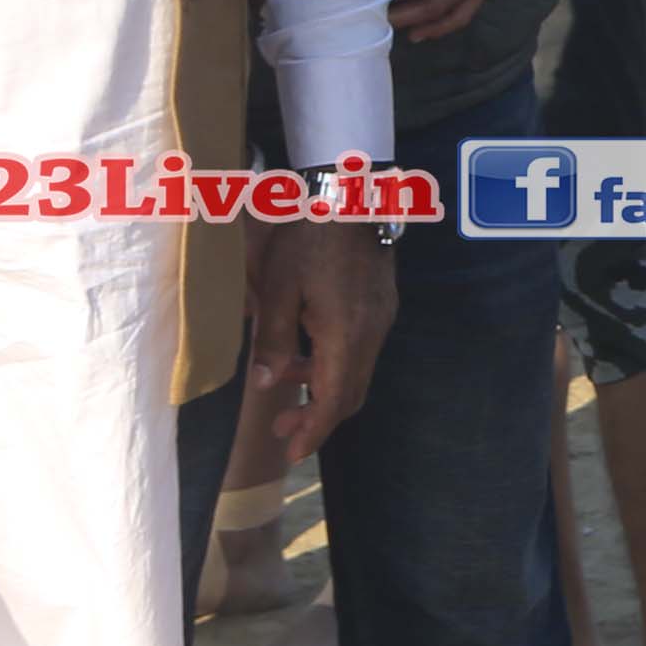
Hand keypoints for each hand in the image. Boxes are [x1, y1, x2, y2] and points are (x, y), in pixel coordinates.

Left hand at [235, 213, 401, 465]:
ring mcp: (381, 319)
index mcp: (346, 336)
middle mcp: (371, 334)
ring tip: (283, 385)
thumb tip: (264, 383)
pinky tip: (305, 350)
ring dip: (322, 387)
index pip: (334, 402)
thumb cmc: (307, 236)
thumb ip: (272, 339)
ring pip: (356, 371)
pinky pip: (360, 349)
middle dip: (316, 417)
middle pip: (349, 394)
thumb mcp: (276, 287)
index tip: (292, 454)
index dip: (313, 432)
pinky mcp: (381, 304)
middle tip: (280, 429)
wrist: (350, 192)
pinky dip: (333, 363)